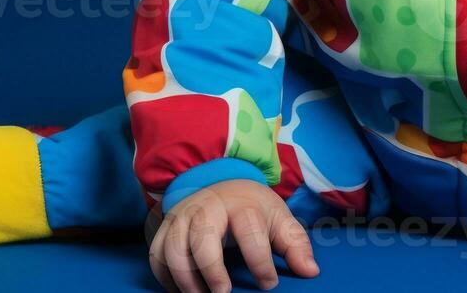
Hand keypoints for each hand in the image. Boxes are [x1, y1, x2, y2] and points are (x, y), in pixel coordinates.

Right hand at [147, 178, 319, 292]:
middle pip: (203, 238)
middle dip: (212, 270)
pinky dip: (165, 277)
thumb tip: (310, 271)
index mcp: (242, 203)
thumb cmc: (254, 209)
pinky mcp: (165, 226)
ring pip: (173, 248)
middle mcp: (208, 206)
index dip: (260, 261)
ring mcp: (183, 215)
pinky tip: (182, 290)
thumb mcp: (279, 219)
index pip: (249, 232)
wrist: (223, 183)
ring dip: (185, 279)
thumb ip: (295, 245)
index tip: (268, 284)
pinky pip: (156, 254)